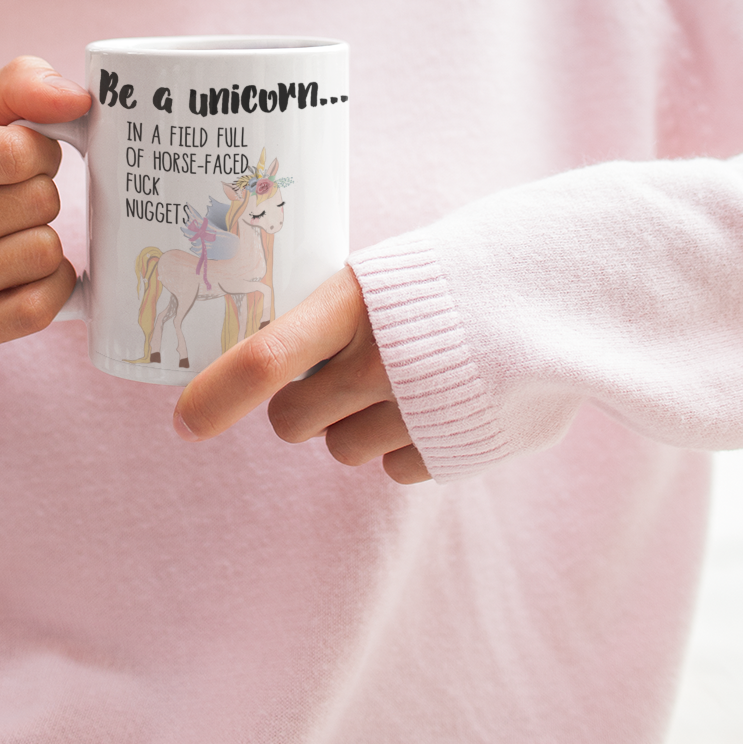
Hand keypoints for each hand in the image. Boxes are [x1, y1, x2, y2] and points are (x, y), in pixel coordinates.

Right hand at [0, 56, 90, 356]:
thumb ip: (18, 85)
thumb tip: (78, 99)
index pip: (17, 151)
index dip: (38, 148)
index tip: (18, 155)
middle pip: (37, 201)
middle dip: (38, 191)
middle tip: (6, 197)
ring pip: (44, 252)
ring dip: (41, 237)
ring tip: (4, 233)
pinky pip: (42, 306)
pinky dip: (48, 285)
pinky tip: (17, 272)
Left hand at [171, 267, 429, 483]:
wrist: (557, 291)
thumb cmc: (454, 276)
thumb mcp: (383, 277)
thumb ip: (327, 320)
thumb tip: (262, 363)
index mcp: (353, 304)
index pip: (265, 357)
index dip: (217, 395)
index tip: (185, 424)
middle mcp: (378, 363)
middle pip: (292, 422)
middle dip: (303, 406)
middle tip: (339, 374)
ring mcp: (414, 412)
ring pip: (341, 449)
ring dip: (356, 423)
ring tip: (408, 378)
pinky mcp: (450, 450)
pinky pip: (391, 467)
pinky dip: (405, 443)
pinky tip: (439, 402)